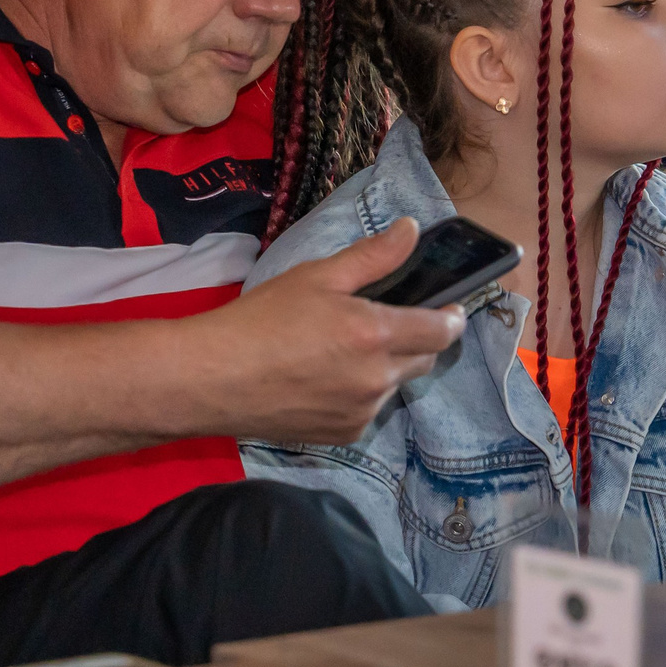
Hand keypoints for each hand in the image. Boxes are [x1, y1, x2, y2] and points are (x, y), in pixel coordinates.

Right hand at [197, 218, 465, 445]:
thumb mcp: (316, 276)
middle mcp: (378, 379)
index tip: (450, 308)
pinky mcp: (343, 435)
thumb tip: (412, 230)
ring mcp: (362, 412)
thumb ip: (372, 256)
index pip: (442, 330)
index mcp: (376, 334)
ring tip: (341, 352)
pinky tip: (323, 380)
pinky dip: (359, 394)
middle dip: (418, 340)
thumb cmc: (260, 320)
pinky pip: (368, 410)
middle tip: (384, 323)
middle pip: (425, 359)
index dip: (452, 317)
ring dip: (385, 368)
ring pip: (394, 385)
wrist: (213, 378)